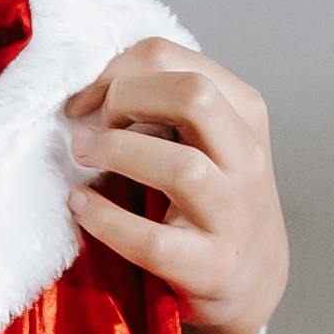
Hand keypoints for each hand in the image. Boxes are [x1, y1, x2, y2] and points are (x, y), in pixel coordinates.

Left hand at [61, 39, 289, 333]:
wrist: (253, 276)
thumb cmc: (212, 194)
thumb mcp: (206, 136)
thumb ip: (165, 103)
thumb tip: (89, 84)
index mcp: (242, 110)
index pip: (170, 56)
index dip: (113, 69)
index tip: (84, 98)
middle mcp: (247, 156)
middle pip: (193, 95)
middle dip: (125, 100)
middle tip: (91, 125)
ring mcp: (234, 212)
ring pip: (182, 167)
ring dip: (118, 153)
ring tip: (82, 156)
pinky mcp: (212, 265)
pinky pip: (154, 241)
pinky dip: (106, 219)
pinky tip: (80, 205)